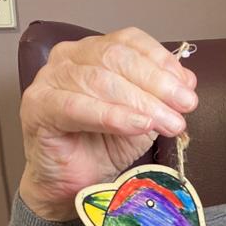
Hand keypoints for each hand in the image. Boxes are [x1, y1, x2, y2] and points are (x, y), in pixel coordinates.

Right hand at [19, 27, 197, 219]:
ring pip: (101, 80)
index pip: (130, 42)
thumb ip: (160, 96)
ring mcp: (49, 79)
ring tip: (168, 122)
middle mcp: (69, 58)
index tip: (188, 86)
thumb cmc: (101, 146)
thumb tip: (187, 81)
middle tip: (185, 106)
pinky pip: (77, 106)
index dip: (162, 61)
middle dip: (157, 83)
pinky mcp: (38, 106)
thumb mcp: (143, 116)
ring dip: (142, 102)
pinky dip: (112, 115)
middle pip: (117, 58)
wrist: (71, 184)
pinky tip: (138, 124)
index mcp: (94, 51)